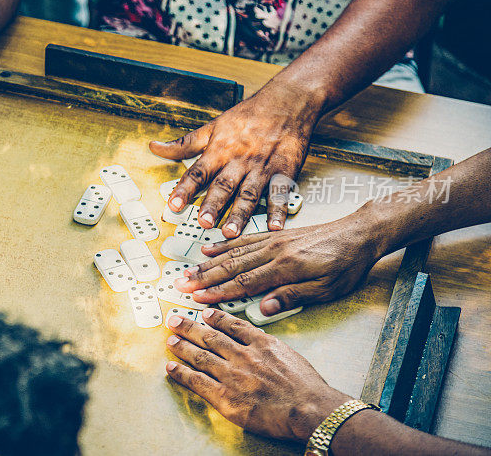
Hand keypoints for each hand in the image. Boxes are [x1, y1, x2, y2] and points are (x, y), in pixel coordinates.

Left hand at [150, 86, 319, 235]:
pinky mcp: (284, 171)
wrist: (288, 101)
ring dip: (240, 214)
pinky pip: (280, 194)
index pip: (198, 172)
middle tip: (203, 223)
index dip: (184, 189)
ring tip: (231, 233)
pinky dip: (278, 211)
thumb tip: (154, 147)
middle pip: (224, 185)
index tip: (173, 204)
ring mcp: (262, 167)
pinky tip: (275, 227)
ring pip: (249, 193)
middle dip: (213, 205)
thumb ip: (183, 143)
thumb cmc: (248, 116)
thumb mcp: (212, 126)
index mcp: (220, 150)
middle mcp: (239, 160)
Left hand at [165, 308, 348, 440]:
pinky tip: (171, 367)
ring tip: (170, 339)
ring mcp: (232, 375)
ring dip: (182, 346)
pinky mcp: (226, 396)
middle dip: (190, 327)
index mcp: (261, 343)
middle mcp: (243, 355)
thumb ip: (270, 347)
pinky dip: (182, 373)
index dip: (215, 318)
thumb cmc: (307, 388)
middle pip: (210, 337)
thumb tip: (260, 342)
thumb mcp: (291, 355)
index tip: (205, 313)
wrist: (310, 408)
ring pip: (200, 355)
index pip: (233, 325)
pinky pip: (197, 381)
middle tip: (175, 320)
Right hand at [175, 211, 381, 312]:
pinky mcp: (276, 234)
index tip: (197, 299)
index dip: (218, 293)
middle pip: (231, 266)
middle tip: (181, 285)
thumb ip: (293, 296)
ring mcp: (273, 240)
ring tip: (188, 270)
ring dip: (208, 263)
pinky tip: (210, 248)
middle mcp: (275, 251)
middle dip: (204, 278)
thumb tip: (263, 309)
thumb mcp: (327, 289)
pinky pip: (244, 239)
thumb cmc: (347, 264)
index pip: (244, 283)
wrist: (360, 233)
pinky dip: (224, 243)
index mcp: (286, 268)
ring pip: (233, 252)